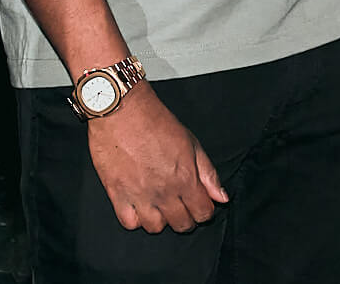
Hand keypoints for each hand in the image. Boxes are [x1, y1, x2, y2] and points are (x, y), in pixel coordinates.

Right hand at [86, 83, 228, 232]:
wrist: (124, 111)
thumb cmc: (158, 122)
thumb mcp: (192, 143)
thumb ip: (208, 173)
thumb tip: (221, 197)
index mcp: (185, 179)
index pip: (202, 213)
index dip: (205, 211)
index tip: (200, 204)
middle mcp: (164, 192)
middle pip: (181, 224)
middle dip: (186, 218)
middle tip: (182, 205)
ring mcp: (140, 196)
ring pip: (155, 228)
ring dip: (161, 220)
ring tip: (160, 205)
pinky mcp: (117, 195)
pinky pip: (129, 223)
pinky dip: (136, 219)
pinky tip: (140, 206)